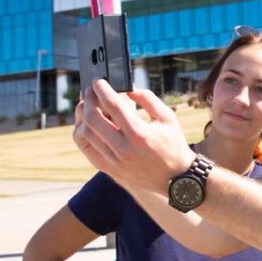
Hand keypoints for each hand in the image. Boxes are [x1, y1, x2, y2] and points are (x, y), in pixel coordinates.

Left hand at [74, 79, 194, 193]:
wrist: (176, 179)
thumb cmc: (174, 145)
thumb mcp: (167, 118)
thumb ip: (148, 99)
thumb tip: (127, 88)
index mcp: (139, 133)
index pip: (113, 105)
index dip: (102, 89)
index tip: (98, 81)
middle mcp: (123, 148)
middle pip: (92, 118)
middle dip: (89, 99)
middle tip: (91, 91)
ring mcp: (114, 161)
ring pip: (86, 133)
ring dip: (84, 116)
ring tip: (90, 106)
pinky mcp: (110, 169)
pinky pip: (88, 148)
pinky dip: (86, 133)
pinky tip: (91, 124)